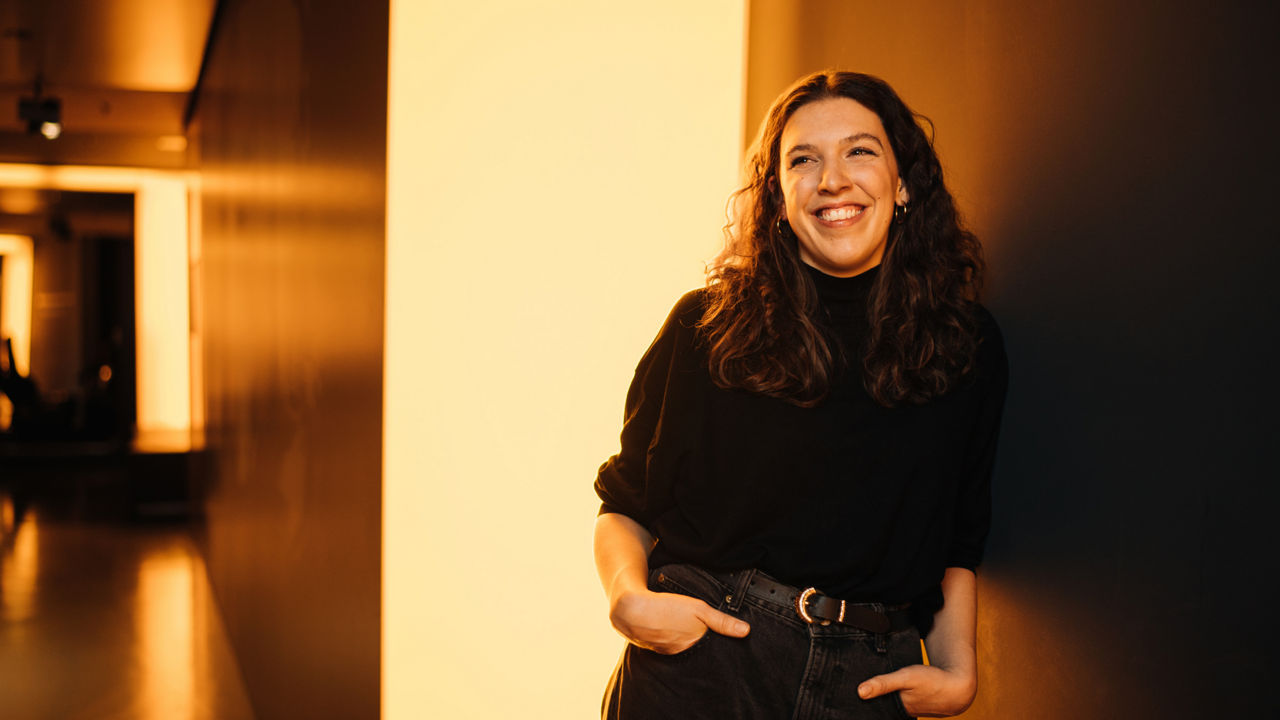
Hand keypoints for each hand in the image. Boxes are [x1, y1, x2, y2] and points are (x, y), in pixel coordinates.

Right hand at [609, 588, 749, 653]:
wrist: (630, 609)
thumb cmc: (666, 608)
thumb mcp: (698, 609)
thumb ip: (722, 621)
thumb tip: (746, 632)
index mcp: (691, 647)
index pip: (709, 653)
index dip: (715, 650)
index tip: (723, 649)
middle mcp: (678, 654)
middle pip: (694, 653)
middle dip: (699, 648)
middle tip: (699, 634)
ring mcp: (663, 651)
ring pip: (679, 650)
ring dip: (682, 642)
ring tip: (683, 630)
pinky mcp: (651, 647)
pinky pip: (665, 646)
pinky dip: (668, 639)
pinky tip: (667, 629)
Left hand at [858, 663, 976, 716]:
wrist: (959, 687)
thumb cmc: (933, 681)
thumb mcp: (906, 677)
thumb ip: (884, 683)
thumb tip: (860, 692)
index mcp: (897, 709)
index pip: (874, 708)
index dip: (864, 701)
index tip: (852, 695)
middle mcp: (902, 712)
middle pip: (881, 705)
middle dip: (873, 698)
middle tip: (863, 688)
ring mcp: (910, 709)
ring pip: (891, 703)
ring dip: (884, 696)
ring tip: (875, 686)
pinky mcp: (917, 705)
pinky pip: (901, 701)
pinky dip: (896, 695)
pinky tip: (895, 687)